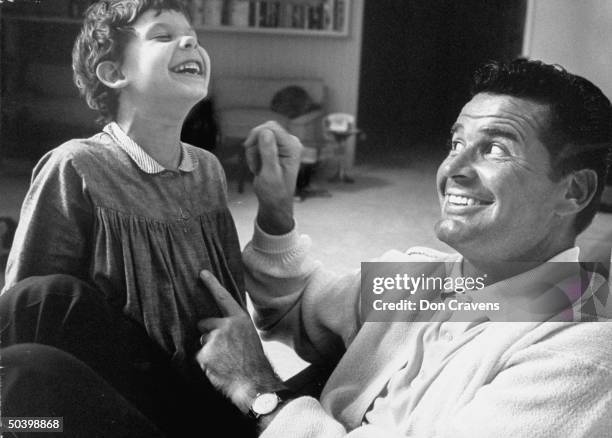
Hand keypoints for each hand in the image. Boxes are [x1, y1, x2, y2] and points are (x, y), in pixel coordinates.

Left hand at [196, 270, 283, 412]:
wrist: (254, 382)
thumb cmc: (253, 360)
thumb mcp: (249, 335)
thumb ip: (234, 326)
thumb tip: (219, 325)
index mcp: (239, 319)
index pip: (223, 298)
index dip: (212, 284)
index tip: (202, 273)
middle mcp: (226, 325)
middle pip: (204, 323)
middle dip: (208, 333)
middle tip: (222, 348)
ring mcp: (214, 339)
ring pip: (202, 342)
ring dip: (208, 350)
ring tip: (225, 360)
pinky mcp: (205, 354)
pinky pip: (200, 356)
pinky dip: (206, 363)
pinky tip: (219, 368)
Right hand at [244, 121, 301, 234]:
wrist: (274, 202)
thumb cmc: (274, 192)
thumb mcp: (270, 173)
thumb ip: (268, 152)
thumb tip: (265, 132)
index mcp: (292, 147)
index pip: (271, 127)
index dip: (256, 135)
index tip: (247, 148)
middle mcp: (290, 143)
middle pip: (264, 129)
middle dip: (254, 145)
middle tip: (254, 163)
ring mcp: (283, 146)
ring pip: (259, 137)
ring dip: (253, 152)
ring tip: (257, 168)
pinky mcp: (276, 149)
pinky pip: (258, 144)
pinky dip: (254, 154)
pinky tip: (258, 167)